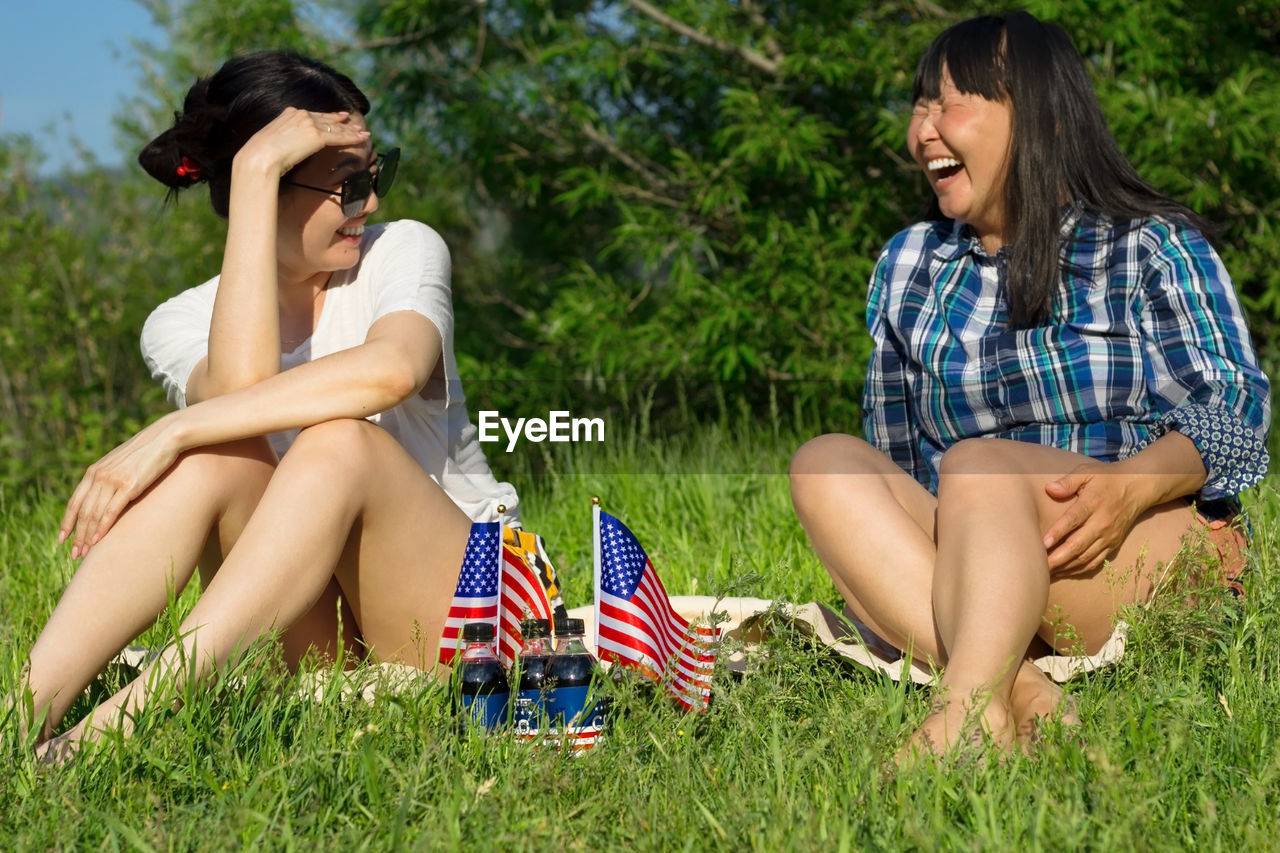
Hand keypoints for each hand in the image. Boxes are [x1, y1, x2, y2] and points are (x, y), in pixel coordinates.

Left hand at [58, 416, 182, 558]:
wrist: (166, 437)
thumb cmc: (148, 451)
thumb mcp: (122, 462)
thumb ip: (111, 476)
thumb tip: (108, 491)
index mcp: (95, 470)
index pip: (75, 501)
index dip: (67, 522)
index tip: (63, 539)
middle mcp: (99, 476)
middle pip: (82, 512)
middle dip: (76, 536)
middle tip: (74, 554)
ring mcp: (113, 480)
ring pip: (93, 514)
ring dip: (87, 536)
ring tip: (84, 554)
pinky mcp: (129, 486)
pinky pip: (110, 511)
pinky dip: (102, 528)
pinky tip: (97, 541)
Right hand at [233, 107, 369, 178]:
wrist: (259, 157)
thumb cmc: (260, 156)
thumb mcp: (272, 142)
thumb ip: (283, 140)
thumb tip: (285, 150)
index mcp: (288, 113)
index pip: (313, 115)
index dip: (328, 117)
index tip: (339, 117)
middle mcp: (300, 114)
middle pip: (327, 119)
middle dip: (342, 122)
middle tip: (354, 124)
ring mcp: (309, 123)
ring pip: (335, 127)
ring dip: (351, 131)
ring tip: (363, 133)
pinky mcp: (316, 135)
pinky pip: (339, 136)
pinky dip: (352, 137)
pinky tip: (361, 139)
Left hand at [1041, 461, 1148, 574]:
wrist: (1138, 487)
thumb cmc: (1106, 478)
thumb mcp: (1087, 472)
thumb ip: (1068, 481)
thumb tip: (1049, 489)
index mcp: (1093, 503)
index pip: (1073, 520)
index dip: (1058, 532)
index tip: (1042, 543)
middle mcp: (1102, 523)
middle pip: (1078, 545)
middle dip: (1057, 558)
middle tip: (1038, 566)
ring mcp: (1109, 536)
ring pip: (1085, 557)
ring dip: (1065, 567)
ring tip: (1046, 573)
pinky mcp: (1113, 544)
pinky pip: (1095, 561)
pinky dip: (1079, 569)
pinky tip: (1064, 571)